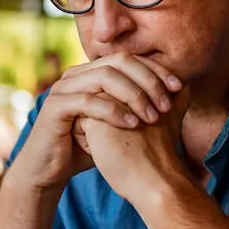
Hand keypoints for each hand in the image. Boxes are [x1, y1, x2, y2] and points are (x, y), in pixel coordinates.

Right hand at [9, 53, 183, 194]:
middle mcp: (76, 74)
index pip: (129, 59)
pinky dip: (113, 111)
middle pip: (119, 61)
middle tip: (167, 103)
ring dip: (134, 94)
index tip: (179, 87)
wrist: (49, 170)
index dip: (155, 69)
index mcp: (91, 73)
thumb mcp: (117, 124)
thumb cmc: (85, 147)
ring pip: (105, 77)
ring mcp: (63, 88)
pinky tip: (132, 124)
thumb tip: (178, 95)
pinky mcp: (55, 107)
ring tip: (153, 115)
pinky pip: (88, 101)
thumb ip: (138, 106)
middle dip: (148, 80)